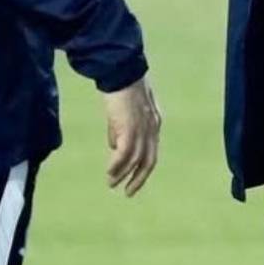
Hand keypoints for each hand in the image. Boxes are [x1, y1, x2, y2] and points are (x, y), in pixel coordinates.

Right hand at [103, 75, 160, 196]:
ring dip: (123, 174)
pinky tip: (109, 172)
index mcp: (154, 122)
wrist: (121, 71)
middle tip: (128, 192)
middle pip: (149, 160)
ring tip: (111, 184)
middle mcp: (152, 128)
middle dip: (139, 178)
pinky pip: (125, 154)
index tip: (133, 180)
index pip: (152, 150)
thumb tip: (114, 146)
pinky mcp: (130, 128)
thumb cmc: (121, 87)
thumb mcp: (125, 110)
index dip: (143, 167)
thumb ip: (121, 128)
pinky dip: (117, 165)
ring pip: (136, 160)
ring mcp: (142, 129)